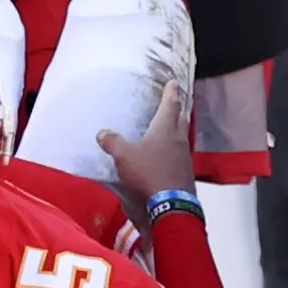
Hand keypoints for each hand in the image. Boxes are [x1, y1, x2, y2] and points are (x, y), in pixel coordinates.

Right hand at [96, 81, 195, 221]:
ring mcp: (185, 156)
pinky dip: (174, 148)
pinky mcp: (185, 172)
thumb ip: (113, 142)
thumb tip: (102, 132)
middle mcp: (178, 138)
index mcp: (165, 128)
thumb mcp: (124, 156)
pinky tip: (167, 155)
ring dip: (177, 129)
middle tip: (174, 102)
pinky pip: (180, 153)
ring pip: (182, 136)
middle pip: (180, 118)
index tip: (174, 82)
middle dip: (177, 109)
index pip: (170, 104)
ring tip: (170, 127)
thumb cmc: (149, 173)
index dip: (171, 92)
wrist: (171, 204)